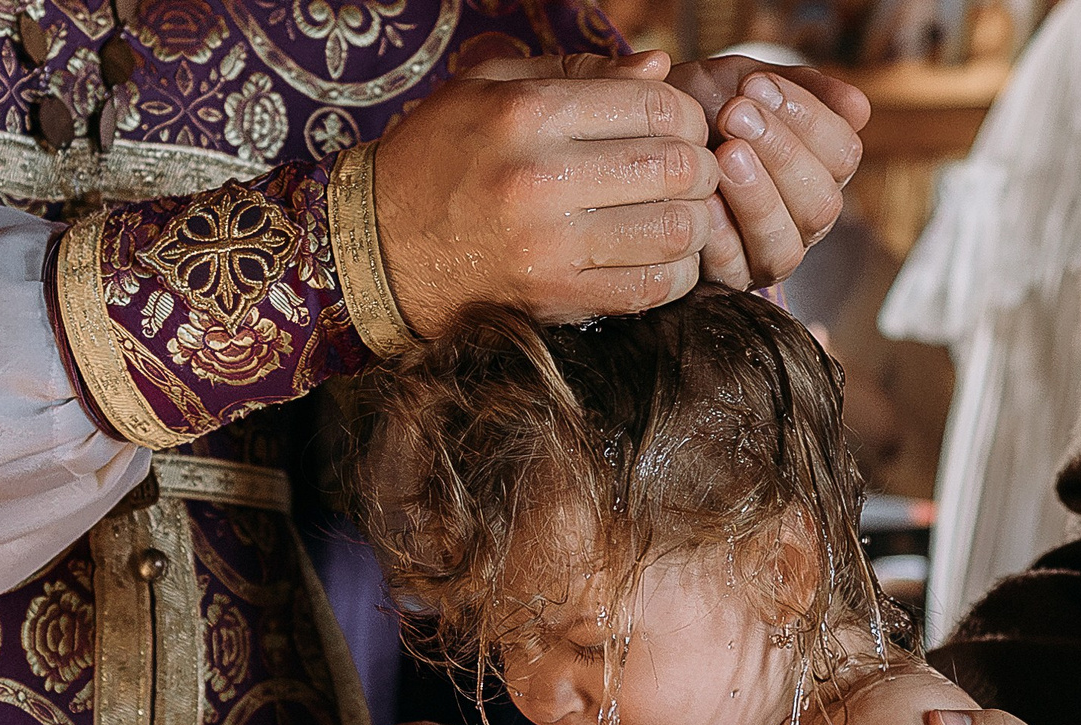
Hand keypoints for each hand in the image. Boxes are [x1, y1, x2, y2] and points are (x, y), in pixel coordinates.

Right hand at [373, 53, 723, 335]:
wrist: (380, 247)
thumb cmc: (440, 155)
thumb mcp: (491, 88)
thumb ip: (579, 74)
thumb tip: (659, 68)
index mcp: (528, 114)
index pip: (654, 104)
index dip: (686, 113)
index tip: (679, 126)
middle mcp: (541, 179)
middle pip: (675, 166)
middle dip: (700, 166)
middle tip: (692, 171)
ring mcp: (550, 246)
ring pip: (674, 229)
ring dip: (694, 221)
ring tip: (680, 213)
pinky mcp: (556, 299)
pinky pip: (651, 288)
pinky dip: (675, 273)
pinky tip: (662, 257)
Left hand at [662, 58, 868, 288]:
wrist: (641, 134)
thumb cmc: (699, 106)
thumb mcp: (744, 81)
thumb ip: (798, 87)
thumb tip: (859, 109)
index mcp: (819, 170)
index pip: (842, 155)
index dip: (808, 119)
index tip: (757, 84)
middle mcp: (801, 221)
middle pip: (820, 204)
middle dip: (780, 154)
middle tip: (735, 114)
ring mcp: (766, 256)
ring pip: (785, 246)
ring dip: (757, 198)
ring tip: (724, 154)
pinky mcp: (727, 281)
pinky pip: (737, 270)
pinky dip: (722, 234)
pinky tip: (705, 199)